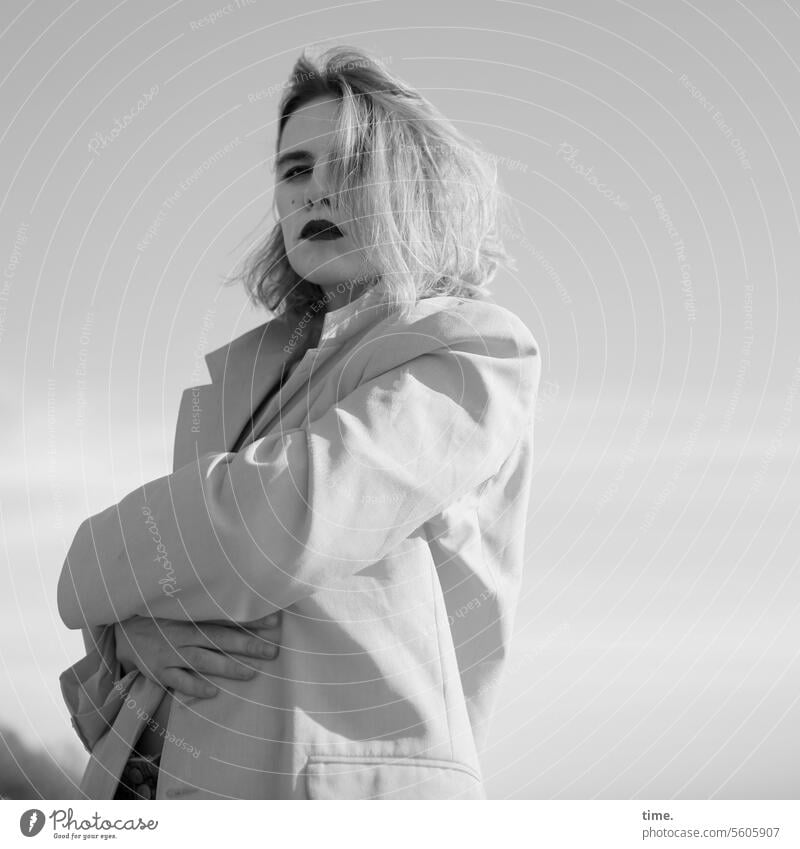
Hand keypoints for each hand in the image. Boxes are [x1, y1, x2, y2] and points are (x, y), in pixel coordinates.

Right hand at [113, 611, 281, 698]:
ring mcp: (170, 654)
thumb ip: (210, 614)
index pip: (226, 618)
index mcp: (192, 617)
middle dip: (248, 645)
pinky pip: (178, 681)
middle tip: (273, 651)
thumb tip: (244, 610)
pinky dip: (195, 686)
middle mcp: (183, 635)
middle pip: (220, 639)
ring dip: (227, 667)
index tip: (275, 622)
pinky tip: (213, 692)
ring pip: (203, 661)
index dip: (250, 620)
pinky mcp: (159, 671)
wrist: (122, 632)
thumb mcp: (184, 612)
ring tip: (251, 674)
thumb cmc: (161, 620)